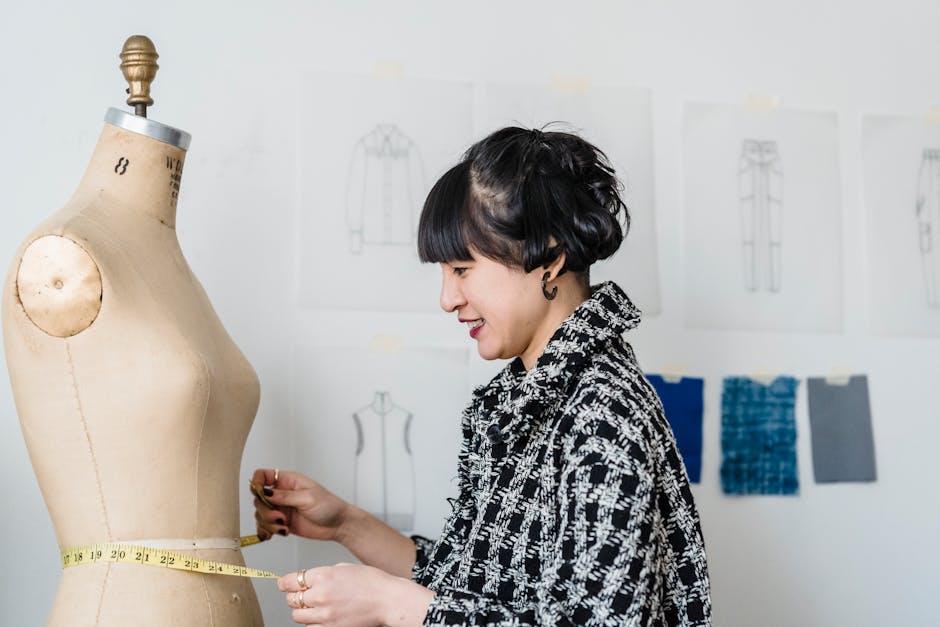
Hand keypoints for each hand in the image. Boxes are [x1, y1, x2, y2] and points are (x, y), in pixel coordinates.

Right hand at [250, 469, 349, 541]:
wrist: (338, 525)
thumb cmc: (329, 506)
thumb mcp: (307, 498)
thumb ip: (285, 496)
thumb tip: (265, 492)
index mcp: (288, 481)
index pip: (263, 475)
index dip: (257, 483)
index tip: (260, 495)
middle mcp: (282, 493)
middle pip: (259, 498)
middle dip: (265, 511)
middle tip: (280, 518)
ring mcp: (281, 508)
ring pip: (261, 514)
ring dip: (268, 523)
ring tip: (283, 527)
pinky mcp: (282, 522)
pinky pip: (265, 526)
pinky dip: (266, 531)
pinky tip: (275, 534)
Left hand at [278, 563, 433, 626]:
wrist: (388, 600)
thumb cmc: (371, 582)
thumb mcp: (344, 568)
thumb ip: (323, 574)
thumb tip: (308, 580)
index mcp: (323, 575)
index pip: (290, 581)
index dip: (284, 583)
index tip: (282, 584)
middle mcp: (321, 595)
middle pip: (292, 600)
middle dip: (294, 596)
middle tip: (300, 595)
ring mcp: (325, 615)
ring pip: (298, 617)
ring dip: (302, 611)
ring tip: (313, 607)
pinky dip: (313, 623)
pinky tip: (322, 616)